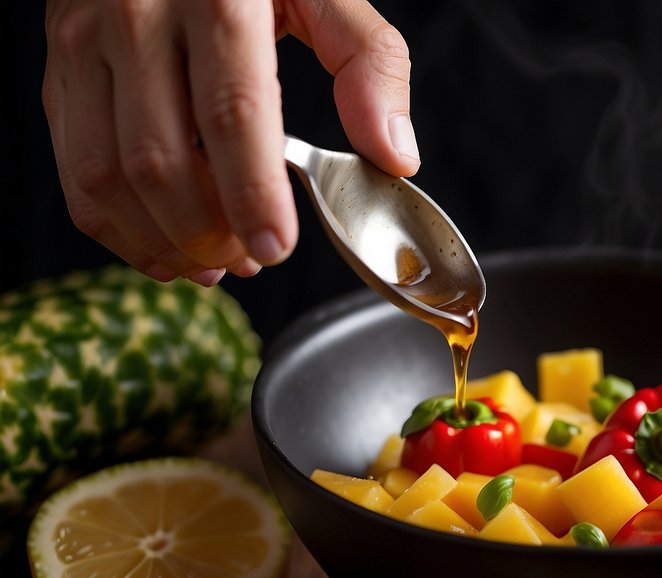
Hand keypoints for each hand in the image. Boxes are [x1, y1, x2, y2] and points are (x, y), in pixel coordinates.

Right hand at [43, 0, 418, 285]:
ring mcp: (84, 43)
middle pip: (160, 161)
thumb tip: (394, 155)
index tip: (275, 248)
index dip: (252, 195)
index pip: (232, 114)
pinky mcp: (59, 68)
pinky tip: (167, 244)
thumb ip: (369, 64)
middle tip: (252, 259)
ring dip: (162, 240)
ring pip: (106, 176)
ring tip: (214, 262)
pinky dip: (118, 228)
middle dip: (208, 233)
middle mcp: (137, 17)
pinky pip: (74, 171)